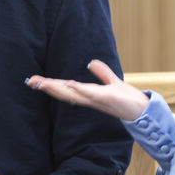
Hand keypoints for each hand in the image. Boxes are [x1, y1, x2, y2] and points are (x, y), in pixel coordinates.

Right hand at [26, 60, 148, 121]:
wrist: (144, 111)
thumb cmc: (128, 99)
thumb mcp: (113, 82)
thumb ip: (102, 73)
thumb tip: (91, 62)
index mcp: (88, 94)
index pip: (66, 88)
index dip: (50, 84)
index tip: (34, 80)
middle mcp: (90, 98)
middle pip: (64, 93)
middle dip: (47, 87)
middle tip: (30, 82)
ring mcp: (97, 99)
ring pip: (73, 94)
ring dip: (57, 89)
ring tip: (42, 83)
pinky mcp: (108, 98)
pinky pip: (91, 93)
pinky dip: (79, 89)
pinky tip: (69, 84)